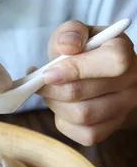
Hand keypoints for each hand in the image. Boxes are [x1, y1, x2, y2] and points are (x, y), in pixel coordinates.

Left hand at [37, 20, 136, 145]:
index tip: (48, 73)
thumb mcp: (76, 34)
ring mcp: (124, 109)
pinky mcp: (111, 129)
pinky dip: (63, 120)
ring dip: (54, 104)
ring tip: (49, 92)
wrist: (97, 76)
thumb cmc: (83, 52)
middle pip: (82, 93)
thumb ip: (71, 33)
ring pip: (82, 116)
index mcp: (123, 52)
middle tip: (39, 81)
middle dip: (51, 88)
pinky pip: (83, 133)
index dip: (75, 69)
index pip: (112, 62)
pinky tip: (61, 106)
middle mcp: (131, 83)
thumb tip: (66, 47)